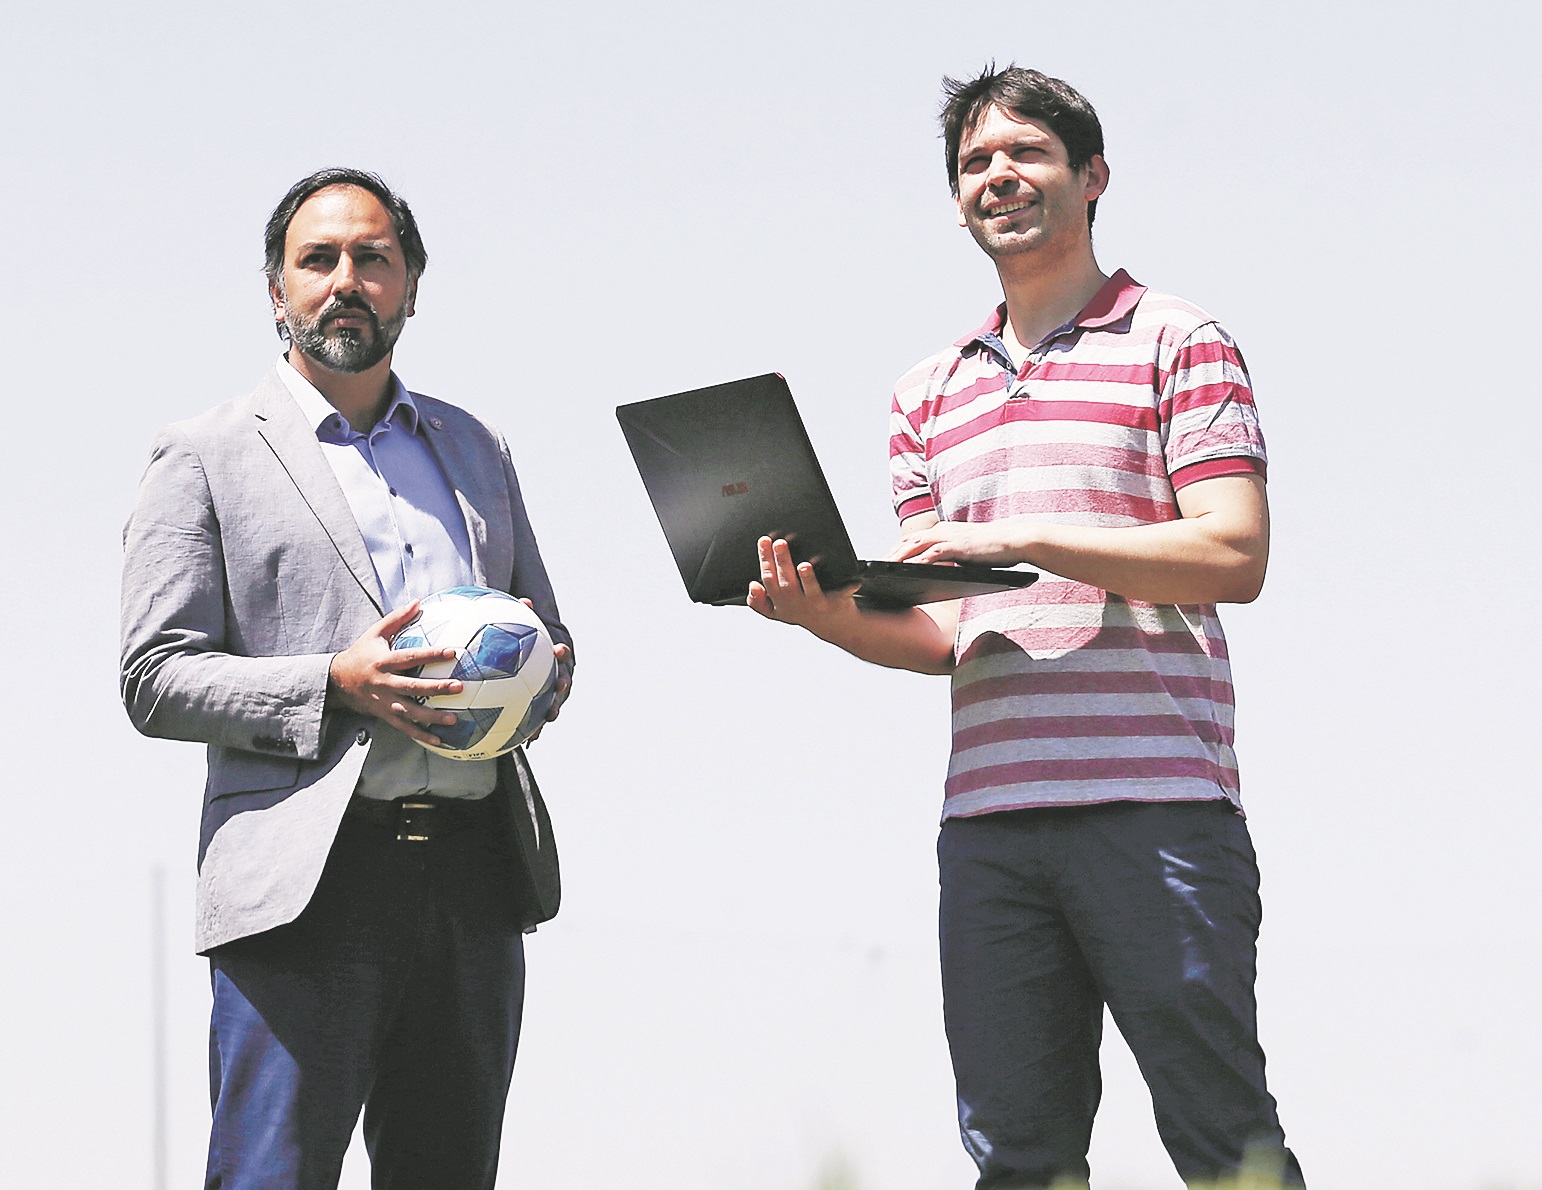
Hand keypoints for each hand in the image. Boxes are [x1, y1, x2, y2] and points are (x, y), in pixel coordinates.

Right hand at [327, 602, 464, 746]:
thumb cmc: (361, 654)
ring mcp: (384, 702)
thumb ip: (397, 619)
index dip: (431, 654)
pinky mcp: (385, 715)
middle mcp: (385, 684)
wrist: (337, 682)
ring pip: (410, 712)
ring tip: (454, 719)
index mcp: (384, 662)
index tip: (452, 651)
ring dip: (432, 717)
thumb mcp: (375, 633)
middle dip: (436, 688)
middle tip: (459, 686)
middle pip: (413, 687)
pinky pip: (404, 727)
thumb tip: (418, 602)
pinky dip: (421, 735)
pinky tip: (439, 740)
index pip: (410, 657)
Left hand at [518, 597, 572, 742]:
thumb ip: (526, 616)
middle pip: (566, 680)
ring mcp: (558, 688)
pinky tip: (526, 740)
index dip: (563, 652)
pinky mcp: (548, 701)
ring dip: (549, 714)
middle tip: (556, 695)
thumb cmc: (533, 636)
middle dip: (561, 690)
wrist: (546, 651)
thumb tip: (524, 600)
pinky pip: (542, 714)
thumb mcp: (530, 626)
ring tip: (540, 727)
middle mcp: (564, 672)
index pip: (564, 652)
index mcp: (561, 655)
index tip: (559, 650)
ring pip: (556, 702)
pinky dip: (535, 726)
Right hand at [746, 536, 859, 632]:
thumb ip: (758, 602)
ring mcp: (816, 603)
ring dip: (807, 578)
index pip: (769, 580)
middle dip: (782, 562)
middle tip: (779, 543)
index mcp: (780, 603)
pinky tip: (851, 580)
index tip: (764, 542)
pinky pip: (842, 593)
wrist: (832, 625)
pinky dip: (848, 587)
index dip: (764, 561)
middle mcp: (797, 603)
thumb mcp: (776, 612)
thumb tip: (752, 586)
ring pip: (810, 590)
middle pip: (786, 581)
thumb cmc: (804, 611)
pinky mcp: (836, 601)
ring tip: (804, 566)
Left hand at [888, 520, 1031, 567]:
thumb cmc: (995, 549)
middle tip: (875, 568)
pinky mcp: (957, 546)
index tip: (883, 562)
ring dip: (897, 557)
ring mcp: (949, 537)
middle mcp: (942, 530)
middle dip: (890, 554)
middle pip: (908, 541)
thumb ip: (952, 557)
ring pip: (914, 545)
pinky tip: (906, 570)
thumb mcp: (967, 552)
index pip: (913, 539)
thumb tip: (941, 570)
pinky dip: (916, 561)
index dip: (896, 550)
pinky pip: (931, 554)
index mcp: (943, 531)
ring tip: (883, 569)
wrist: (1016, 540)